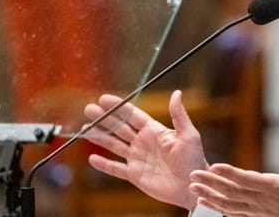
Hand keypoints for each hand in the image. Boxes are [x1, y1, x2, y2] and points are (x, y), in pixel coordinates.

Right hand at [82, 90, 208, 209]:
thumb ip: (179, 115)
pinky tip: (92, 158)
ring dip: (100, 137)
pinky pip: (116, 169)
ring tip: (85, 128)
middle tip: (89, 108)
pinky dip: (104, 164)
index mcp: (154, 131)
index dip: (118, 107)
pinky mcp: (135, 175)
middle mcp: (143, 142)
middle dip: (104, 119)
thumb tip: (176, 93)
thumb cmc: (194, 160)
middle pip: (119, 128)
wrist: (192, 186)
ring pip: (114, 145)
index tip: (104, 99)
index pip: (132, 116)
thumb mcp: (188, 135)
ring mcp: (138, 158)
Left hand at [189, 142, 278, 216]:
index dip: (231, 174)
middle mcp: (262, 201)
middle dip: (212, 183)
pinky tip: (203, 200)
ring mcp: (256, 210)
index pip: (248, 180)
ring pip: (229, 204)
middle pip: (232, 192)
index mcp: (273, 187)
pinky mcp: (253, 215)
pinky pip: (231, 212)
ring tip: (193, 186)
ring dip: (210, 195)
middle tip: (194, 174)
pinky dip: (216, 207)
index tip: (215, 166)